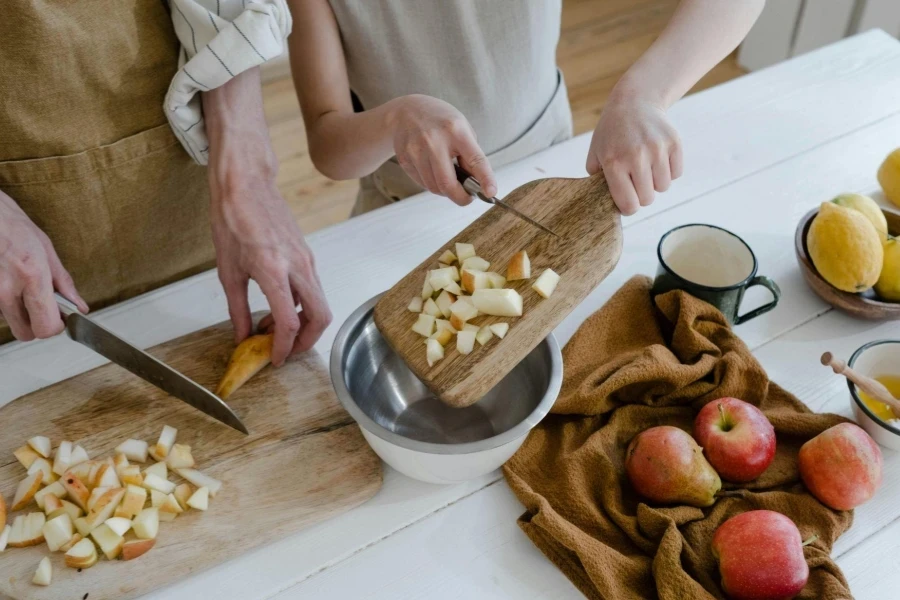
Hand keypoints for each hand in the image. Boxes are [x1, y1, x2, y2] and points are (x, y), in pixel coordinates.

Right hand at [0, 190, 87, 340]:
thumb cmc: (15, 230)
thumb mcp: (48, 252)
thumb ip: (64, 284)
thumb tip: (80, 307)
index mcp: (33, 278)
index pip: (46, 326)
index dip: (56, 327)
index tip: (60, 318)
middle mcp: (9, 290)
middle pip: (26, 334)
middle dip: (38, 326)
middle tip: (44, 309)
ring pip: (13, 323)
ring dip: (23, 315)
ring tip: (27, 291)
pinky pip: (2, 311)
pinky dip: (10, 306)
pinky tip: (15, 287)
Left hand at [210, 169, 331, 366]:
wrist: (246, 185)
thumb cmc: (233, 221)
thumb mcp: (228, 271)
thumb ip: (237, 309)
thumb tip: (243, 337)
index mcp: (274, 272)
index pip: (289, 322)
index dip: (284, 348)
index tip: (275, 359)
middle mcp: (298, 267)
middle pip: (321, 317)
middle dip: (307, 341)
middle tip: (286, 351)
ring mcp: (307, 260)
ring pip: (319, 303)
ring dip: (302, 324)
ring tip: (272, 330)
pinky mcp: (307, 256)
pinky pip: (312, 289)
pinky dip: (300, 306)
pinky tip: (277, 308)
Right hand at [392, 94, 496, 204]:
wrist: (406, 111)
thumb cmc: (440, 121)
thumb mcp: (462, 129)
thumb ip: (471, 155)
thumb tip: (476, 184)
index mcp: (456, 130)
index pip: (475, 160)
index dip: (485, 179)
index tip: (491, 192)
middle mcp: (434, 140)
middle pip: (448, 183)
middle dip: (461, 198)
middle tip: (467, 198)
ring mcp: (416, 150)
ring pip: (434, 187)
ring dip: (445, 190)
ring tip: (448, 176)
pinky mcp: (404, 159)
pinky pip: (423, 183)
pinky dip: (432, 183)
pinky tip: (433, 170)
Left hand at [586, 95, 682, 214]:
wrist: (634, 101)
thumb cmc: (612, 133)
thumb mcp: (596, 154)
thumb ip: (597, 181)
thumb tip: (606, 204)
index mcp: (614, 163)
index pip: (629, 204)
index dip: (629, 207)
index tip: (628, 202)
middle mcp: (636, 156)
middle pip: (648, 199)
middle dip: (642, 195)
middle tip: (636, 181)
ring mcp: (657, 149)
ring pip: (664, 187)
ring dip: (656, 182)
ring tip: (646, 167)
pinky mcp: (674, 143)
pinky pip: (676, 173)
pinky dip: (669, 171)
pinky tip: (658, 158)